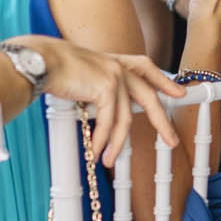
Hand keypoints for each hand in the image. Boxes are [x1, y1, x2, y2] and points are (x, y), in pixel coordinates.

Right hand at [13, 34, 183, 163]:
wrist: (40, 60)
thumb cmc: (52, 67)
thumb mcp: (82, 74)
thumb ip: (96, 86)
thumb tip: (102, 109)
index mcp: (114, 60)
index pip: (145, 68)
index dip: (163, 81)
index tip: (179, 92)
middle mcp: (118, 66)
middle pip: (148, 97)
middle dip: (161, 122)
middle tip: (172, 140)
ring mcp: (114, 76)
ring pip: (125, 118)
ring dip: (117, 143)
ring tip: (110, 161)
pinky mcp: (105, 88)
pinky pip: (108, 122)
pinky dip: (102, 139)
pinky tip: (96, 151)